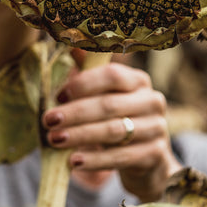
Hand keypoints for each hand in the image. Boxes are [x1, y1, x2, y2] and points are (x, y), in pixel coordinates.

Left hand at [41, 55, 182, 202]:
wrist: (148, 161)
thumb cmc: (119, 122)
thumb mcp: (106, 97)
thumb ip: (90, 74)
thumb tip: (73, 45)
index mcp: (138, 81)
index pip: (111, 75)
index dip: (83, 83)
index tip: (58, 96)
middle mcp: (152, 101)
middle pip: (109, 104)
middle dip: (75, 112)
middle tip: (48, 121)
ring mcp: (157, 128)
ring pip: (114, 130)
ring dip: (81, 135)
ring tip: (55, 140)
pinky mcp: (155, 154)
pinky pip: (121, 156)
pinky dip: (95, 160)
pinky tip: (74, 162)